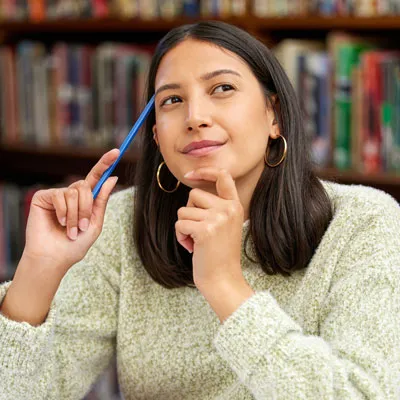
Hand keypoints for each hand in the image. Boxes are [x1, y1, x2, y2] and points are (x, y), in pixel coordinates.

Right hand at [22, 149, 119, 274]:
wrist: (54, 258)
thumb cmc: (75, 244)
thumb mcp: (95, 223)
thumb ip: (102, 200)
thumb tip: (113, 177)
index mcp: (86, 200)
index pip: (96, 178)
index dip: (105, 164)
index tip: (116, 152)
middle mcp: (72, 194)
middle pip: (86, 185)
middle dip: (87, 208)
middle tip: (83, 227)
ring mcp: (57, 195)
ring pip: (74, 192)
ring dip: (76, 214)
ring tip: (71, 230)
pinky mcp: (44, 197)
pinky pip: (60, 195)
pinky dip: (64, 212)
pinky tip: (60, 223)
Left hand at [175, 168, 244, 288]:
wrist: (223, 280)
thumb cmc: (220, 255)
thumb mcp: (225, 226)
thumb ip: (216, 207)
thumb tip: (193, 191)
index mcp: (235, 206)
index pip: (223, 176)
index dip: (205, 171)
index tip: (190, 175)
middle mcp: (229, 209)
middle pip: (194, 194)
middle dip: (190, 211)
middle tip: (198, 231)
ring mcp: (218, 218)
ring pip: (184, 210)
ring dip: (184, 226)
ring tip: (196, 241)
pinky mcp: (205, 230)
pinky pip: (180, 223)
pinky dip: (181, 236)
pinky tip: (192, 247)